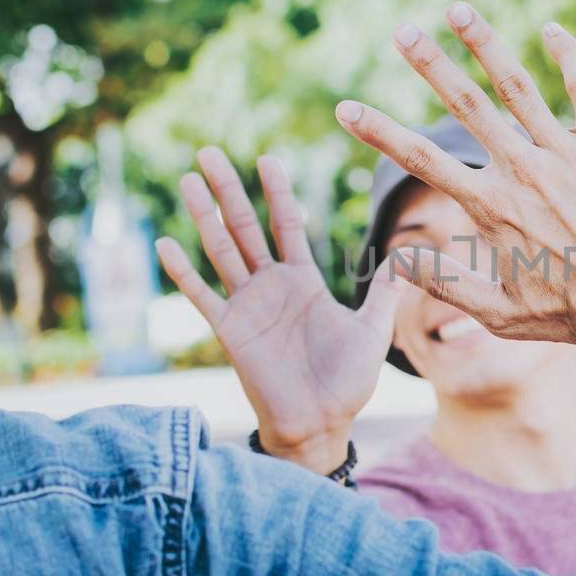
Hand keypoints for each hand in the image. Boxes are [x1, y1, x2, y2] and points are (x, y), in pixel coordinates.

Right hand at [155, 148, 401, 473]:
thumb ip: (386, 290)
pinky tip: (164, 244)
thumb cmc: (348, 382)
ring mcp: (247, 307)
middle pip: (245, 227)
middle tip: (209, 150)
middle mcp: (271, 287)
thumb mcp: (375, 328)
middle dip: (229, 189)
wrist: (323, 425)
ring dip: (204, 215)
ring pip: (221, 250)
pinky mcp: (230, 331)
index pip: (286, 225)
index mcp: (303, 281)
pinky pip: (202, 296)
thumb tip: (411, 253)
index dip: (277, 192)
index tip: (267, 158)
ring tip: (188, 179)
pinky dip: (183, 272)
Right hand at [334, 2, 575, 412]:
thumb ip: (445, 283)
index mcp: (491, 206)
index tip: (345, 109)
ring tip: (457, 10)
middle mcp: (523, 170)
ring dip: (485, 44)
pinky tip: (551, 28)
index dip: (379, 132)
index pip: (421, 160)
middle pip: (466, 106)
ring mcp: (566, 153)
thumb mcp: (498, 313)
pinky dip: (567, 57)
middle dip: (429, 64)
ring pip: (518, 86)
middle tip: (401, 30)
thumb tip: (396, 260)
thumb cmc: (570, 315)